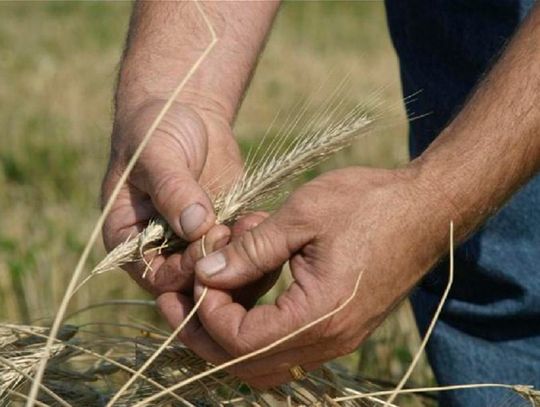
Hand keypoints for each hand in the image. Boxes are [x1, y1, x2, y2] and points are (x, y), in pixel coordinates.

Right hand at [101, 100, 241, 295]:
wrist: (184, 110)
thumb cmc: (155, 130)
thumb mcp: (155, 156)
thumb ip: (172, 191)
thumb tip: (196, 227)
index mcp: (131, 241)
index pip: (157, 278)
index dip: (184, 269)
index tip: (209, 237)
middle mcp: (162, 250)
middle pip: (192, 285)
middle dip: (218, 270)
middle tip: (233, 234)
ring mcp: (195, 242)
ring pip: (222, 275)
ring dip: (242, 261)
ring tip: (252, 226)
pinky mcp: (224, 228)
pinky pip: (242, 250)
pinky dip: (254, 243)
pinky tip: (259, 218)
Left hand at [175, 166, 450, 387]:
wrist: (428, 209)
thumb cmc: (369, 204)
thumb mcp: (302, 216)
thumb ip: (251, 251)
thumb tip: (205, 273)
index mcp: (321, 315)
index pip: (241, 341)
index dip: (208, 311)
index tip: (198, 272)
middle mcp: (330, 340)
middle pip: (246, 366)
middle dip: (204, 335)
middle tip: (177, 300)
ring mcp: (337, 339)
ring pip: (264, 364)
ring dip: (226, 337)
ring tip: (203, 297)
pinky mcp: (340, 328)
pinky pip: (285, 348)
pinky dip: (253, 331)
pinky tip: (243, 294)